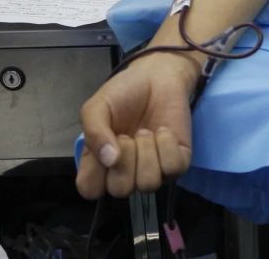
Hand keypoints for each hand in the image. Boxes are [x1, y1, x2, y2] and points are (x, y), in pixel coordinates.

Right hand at [75, 51, 199, 198]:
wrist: (156, 76)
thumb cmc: (123, 94)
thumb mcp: (96, 107)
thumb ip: (93, 132)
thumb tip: (110, 160)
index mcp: (100, 164)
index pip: (90, 191)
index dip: (96, 173)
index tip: (104, 147)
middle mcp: (125, 173)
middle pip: (121, 190)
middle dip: (125, 158)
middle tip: (127, 134)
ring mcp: (153, 170)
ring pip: (148, 184)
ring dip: (146, 152)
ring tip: (146, 131)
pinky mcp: (178, 161)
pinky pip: (172, 169)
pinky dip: (167, 146)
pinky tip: (162, 131)